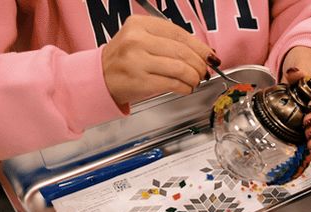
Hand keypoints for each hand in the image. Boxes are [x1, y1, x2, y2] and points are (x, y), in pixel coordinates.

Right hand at [102, 15, 216, 107]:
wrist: (100, 77)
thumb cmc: (125, 60)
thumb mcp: (142, 40)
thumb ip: (168, 42)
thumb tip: (203, 53)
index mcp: (139, 24)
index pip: (179, 33)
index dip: (200, 47)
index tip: (210, 56)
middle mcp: (137, 40)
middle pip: (182, 51)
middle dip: (200, 64)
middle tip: (204, 71)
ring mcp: (137, 60)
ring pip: (180, 68)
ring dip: (194, 77)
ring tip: (195, 80)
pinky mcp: (140, 81)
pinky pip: (172, 84)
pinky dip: (185, 87)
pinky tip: (186, 88)